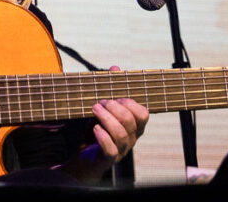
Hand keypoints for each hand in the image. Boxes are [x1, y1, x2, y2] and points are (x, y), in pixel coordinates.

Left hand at [59, 66, 148, 183]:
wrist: (85, 157)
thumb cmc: (97, 130)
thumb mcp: (103, 108)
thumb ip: (111, 89)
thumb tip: (115, 68)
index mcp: (133, 125)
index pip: (143, 114)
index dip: (130, 103)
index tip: (116, 97)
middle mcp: (131, 138)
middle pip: (131, 122)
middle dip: (115, 108)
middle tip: (100, 102)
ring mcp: (121, 150)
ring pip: (121, 135)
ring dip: (107, 119)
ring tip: (94, 109)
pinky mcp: (108, 159)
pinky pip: (111, 150)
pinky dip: (103, 137)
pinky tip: (94, 128)